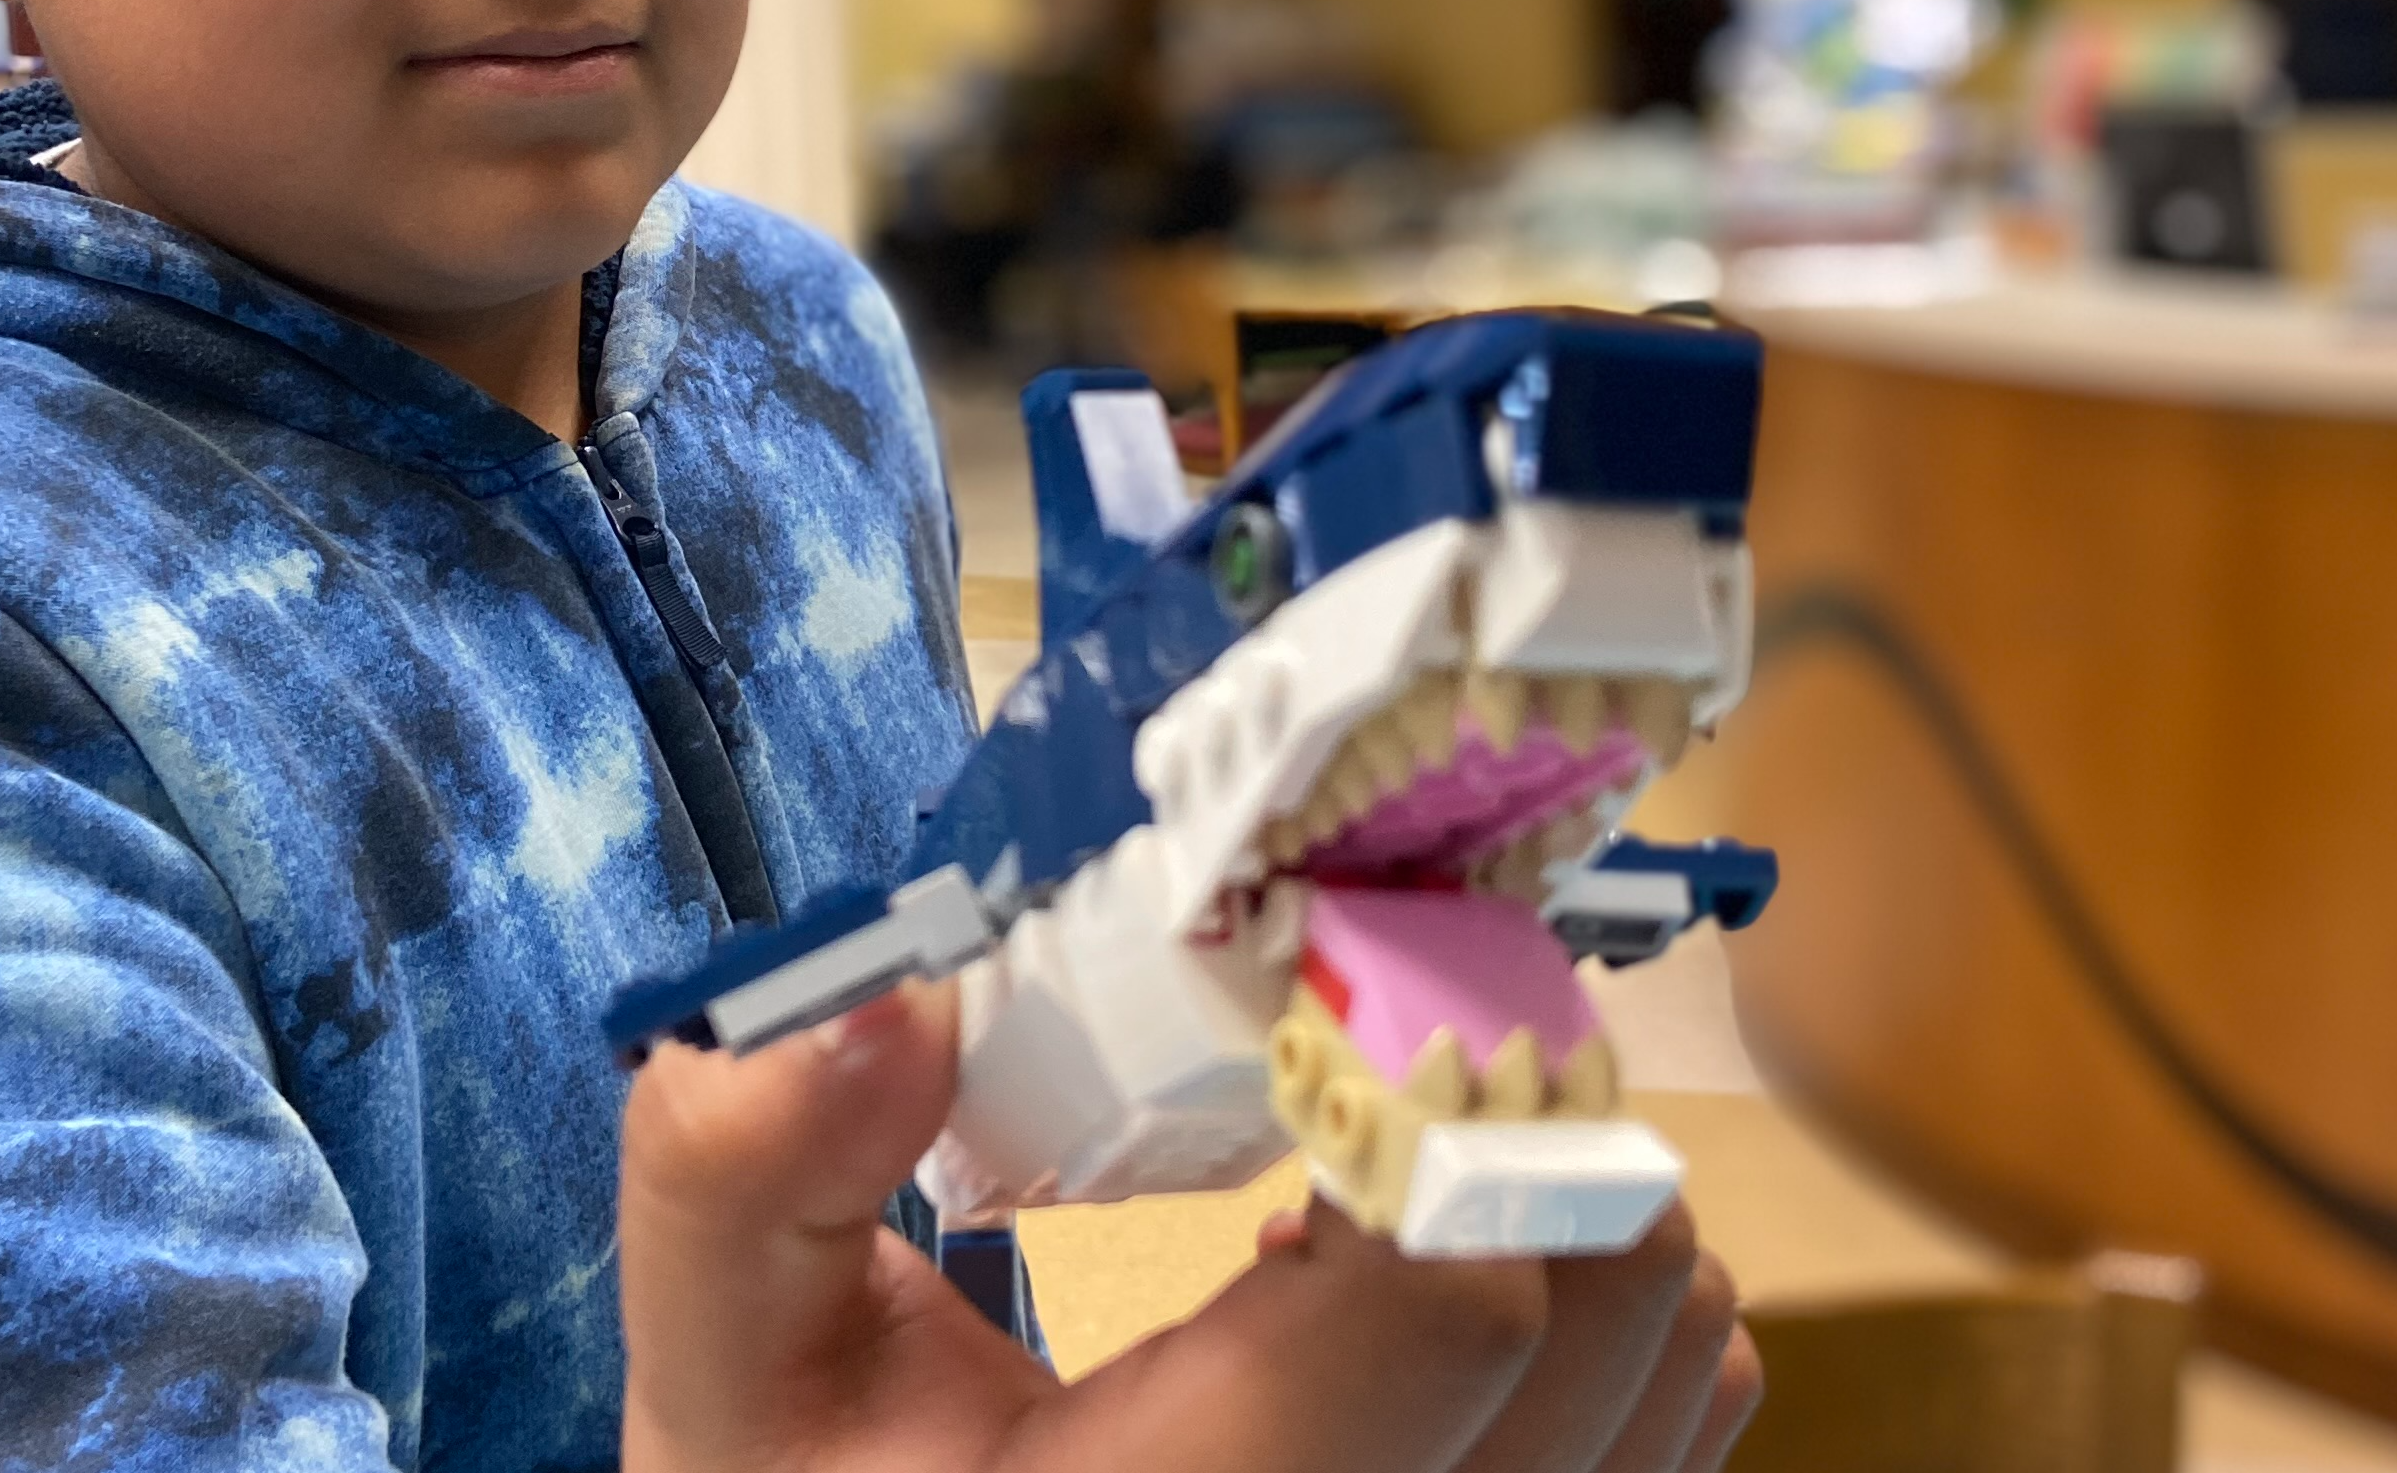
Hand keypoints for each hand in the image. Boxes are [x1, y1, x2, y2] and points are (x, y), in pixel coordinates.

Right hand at [618, 983, 1761, 1472]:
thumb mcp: (723, 1368)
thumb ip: (748, 1177)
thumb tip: (885, 993)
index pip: (1452, 1309)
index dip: (1435, 1102)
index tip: (1344, 970)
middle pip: (1608, 1317)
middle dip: (1518, 1112)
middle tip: (1381, 1016)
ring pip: (1672, 1374)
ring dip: (1572, 1198)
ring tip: (1397, 1142)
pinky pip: (1661, 1443)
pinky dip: (1602, 1312)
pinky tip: (1431, 1266)